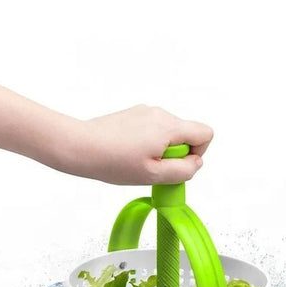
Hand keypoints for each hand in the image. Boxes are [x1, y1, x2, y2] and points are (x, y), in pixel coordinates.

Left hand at [53, 105, 213, 184]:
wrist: (80, 146)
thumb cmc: (112, 160)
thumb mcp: (154, 175)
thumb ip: (183, 171)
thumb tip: (196, 163)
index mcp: (168, 126)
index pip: (205, 133)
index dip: (198, 153)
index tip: (177, 165)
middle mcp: (160, 113)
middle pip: (186, 133)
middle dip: (176, 153)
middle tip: (153, 166)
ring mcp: (146, 112)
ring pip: (169, 133)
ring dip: (161, 149)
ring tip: (138, 160)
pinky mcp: (134, 114)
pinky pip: (154, 129)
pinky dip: (148, 142)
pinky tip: (129, 152)